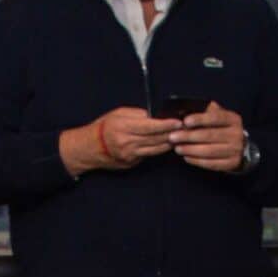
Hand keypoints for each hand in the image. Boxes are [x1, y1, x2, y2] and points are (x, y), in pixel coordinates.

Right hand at [59, 107, 175, 175]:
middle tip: (186, 128)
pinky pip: (150, 155)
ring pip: (156, 149)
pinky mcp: (132, 163)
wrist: (90, 148)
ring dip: (170, 143)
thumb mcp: (118, 114)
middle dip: (172, 133)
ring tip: (181, 136)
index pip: (150, 126)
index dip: (166, 125)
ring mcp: (130, 155)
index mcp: (123, 127)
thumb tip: (155, 116)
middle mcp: (127, 142)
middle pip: (156, 139)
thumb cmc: (104, 126)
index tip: (179, 122)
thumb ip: (137, 114)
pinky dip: (160, 149)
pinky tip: (168, 144)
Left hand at [169, 104, 248, 172]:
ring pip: (210, 151)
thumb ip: (206, 111)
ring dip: (191, 150)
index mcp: (233, 119)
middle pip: (210, 135)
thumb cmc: (222, 128)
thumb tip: (187, 109)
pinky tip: (186, 157)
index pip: (216, 117)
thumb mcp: (219, 116)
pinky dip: (197, 161)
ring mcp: (235, 150)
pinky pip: (212, 163)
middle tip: (173, 137)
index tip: (185, 122)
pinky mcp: (232, 163)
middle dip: (189, 136)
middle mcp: (236, 134)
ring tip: (177, 148)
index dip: (199, 119)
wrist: (240, 146)